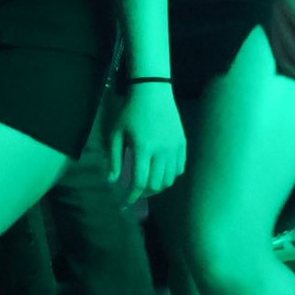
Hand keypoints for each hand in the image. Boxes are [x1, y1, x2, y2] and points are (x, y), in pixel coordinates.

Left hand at [109, 80, 187, 196]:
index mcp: (143, 148)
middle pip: (156, 184)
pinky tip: (161, 173)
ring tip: (147, 185)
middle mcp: (162, 151)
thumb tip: (111, 182)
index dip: (131, 196)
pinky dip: (170, 176)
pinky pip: (179, 168)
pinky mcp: (182, 144)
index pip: (139, 182)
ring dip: (157, 187)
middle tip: (135, 193)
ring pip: (170, 179)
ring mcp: (175, 148)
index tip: (125, 202)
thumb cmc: (130, 112)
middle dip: (144, 193)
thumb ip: (114, 159)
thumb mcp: (116, 134)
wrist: (153, 92)